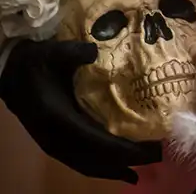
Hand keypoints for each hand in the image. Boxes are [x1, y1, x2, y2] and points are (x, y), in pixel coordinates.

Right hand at [0, 38, 161, 183]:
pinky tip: (116, 168)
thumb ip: (75, 52)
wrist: (10, 74)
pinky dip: (100, 167)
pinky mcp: (54, 144)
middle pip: (96, 158)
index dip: (123, 149)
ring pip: (88, 164)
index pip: (96, 141)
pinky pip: (80, 161)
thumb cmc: (34, 63)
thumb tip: (96, 51)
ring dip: (114, 168)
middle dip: (126, 160)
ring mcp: (54, 144)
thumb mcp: (54, 52)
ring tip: (140, 169)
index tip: (148, 149)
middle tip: (157, 156)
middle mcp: (57, 138)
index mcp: (58, 118)